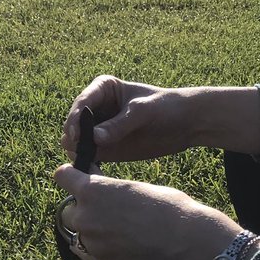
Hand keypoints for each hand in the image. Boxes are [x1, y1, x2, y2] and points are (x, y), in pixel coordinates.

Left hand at [54, 164, 241, 259]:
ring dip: (88, 228)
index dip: (69, 175)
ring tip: (113, 228)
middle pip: (67, 209)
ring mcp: (91, 241)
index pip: (62, 176)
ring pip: (77, 232)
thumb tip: (95, 183)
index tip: (77, 178)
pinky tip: (113, 242)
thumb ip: (107, 187)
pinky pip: (85, 251)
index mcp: (92, 190)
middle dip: (81, 207)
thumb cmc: (167, 207)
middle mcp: (86, 215)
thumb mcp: (133, 186)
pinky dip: (93, 246)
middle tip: (102, 208)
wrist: (185, 241)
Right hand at [62, 76, 194, 161]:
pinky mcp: (105, 148)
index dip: (75, 119)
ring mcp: (98, 130)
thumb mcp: (143, 112)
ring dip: (78, 152)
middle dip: (75, 138)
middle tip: (84, 152)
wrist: (187, 123)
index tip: (77, 136)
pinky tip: (95, 170)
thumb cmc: (166, 107)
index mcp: (101, 89)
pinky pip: (87, 157)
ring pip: (75, 143)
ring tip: (90, 162)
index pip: (81, 103)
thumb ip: (119, 125)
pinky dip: (87, 163)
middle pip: (72, 124)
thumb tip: (94, 138)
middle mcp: (95, 109)